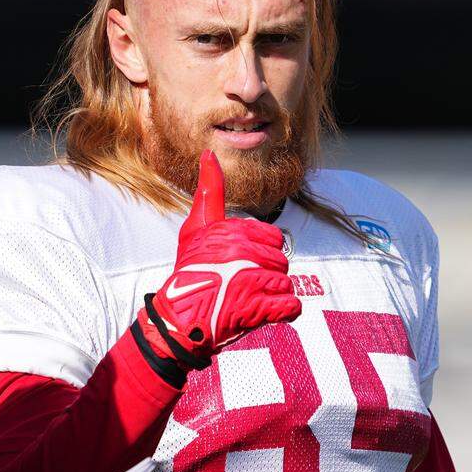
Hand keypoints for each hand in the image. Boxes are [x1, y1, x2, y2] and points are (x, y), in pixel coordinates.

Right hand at [138, 150, 300, 368]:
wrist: (180, 316)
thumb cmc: (190, 269)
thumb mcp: (195, 227)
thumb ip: (209, 192)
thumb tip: (209, 154)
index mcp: (232, 230)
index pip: (272, 237)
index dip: (260, 251)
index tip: (237, 263)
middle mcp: (243, 252)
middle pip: (281, 261)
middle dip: (266, 274)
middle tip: (240, 283)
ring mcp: (253, 280)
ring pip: (285, 283)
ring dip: (270, 295)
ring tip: (245, 299)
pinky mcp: (260, 307)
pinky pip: (291, 306)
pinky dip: (281, 312)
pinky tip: (260, 312)